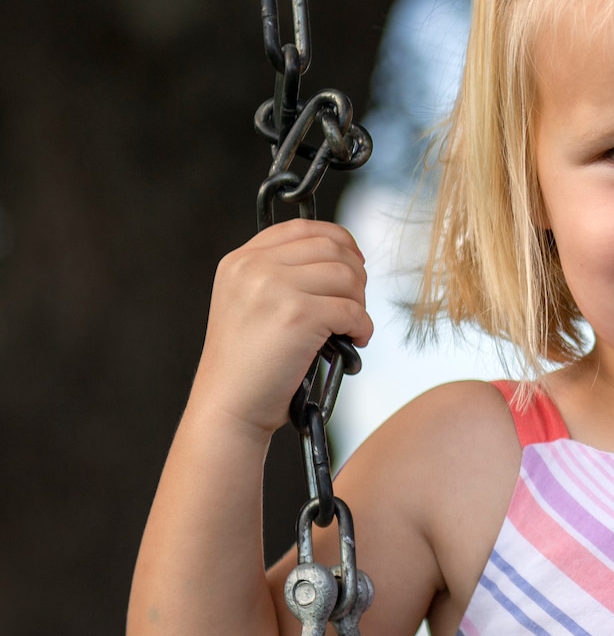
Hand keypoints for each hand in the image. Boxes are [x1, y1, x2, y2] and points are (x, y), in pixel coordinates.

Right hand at [188, 219, 372, 438]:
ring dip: (360, 303)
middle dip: (355, 275)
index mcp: (241, 261)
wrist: (228, 406)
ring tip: (351, 326)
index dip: (339, 240)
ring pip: (348, 277)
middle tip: (354, 304)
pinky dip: (363, 328)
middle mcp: (253, 267)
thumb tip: (344, 258)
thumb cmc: (249, 364)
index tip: (354, 263)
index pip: (303, 228)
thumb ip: (282, 275)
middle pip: (332, 248)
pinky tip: (355, 341)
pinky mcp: (297, 315)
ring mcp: (274, 288)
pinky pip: (353, 311)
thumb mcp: (251, 303)